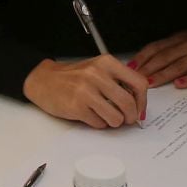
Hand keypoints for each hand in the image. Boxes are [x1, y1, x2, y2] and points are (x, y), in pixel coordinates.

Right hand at [24, 56, 148, 128]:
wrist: (43, 80)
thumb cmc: (73, 77)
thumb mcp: (98, 69)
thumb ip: (118, 81)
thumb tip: (138, 104)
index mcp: (107, 63)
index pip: (139, 83)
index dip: (143, 101)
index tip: (139, 109)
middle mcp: (97, 74)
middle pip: (129, 103)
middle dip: (131, 116)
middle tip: (127, 119)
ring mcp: (86, 91)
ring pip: (116, 117)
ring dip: (114, 122)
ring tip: (106, 116)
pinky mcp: (77, 106)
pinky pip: (99, 124)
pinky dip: (99, 124)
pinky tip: (91, 115)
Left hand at [134, 14, 186, 89]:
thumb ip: (181, 44)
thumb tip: (162, 55)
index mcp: (185, 36)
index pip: (158, 46)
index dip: (143, 56)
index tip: (130, 66)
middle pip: (165, 56)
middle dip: (147, 68)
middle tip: (132, 79)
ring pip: (179, 64)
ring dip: (163, 74)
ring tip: (150, 83)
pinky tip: (180, 85)